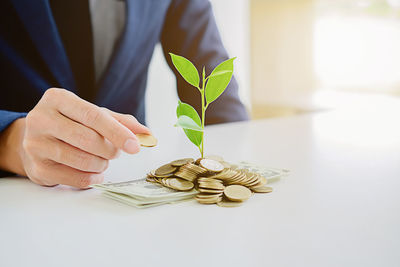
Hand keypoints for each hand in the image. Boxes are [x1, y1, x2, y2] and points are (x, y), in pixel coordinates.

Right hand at [10, 88, 149, 187]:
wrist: (35, 140)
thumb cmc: (70, 124)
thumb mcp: (93, 115)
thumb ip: (120, 122)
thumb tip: (147, 134)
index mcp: (57, 99)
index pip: (93, 116)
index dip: (118, 133)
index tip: (135, 146)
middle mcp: (41, 119)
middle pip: (88, 140)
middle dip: (110, 150)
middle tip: (116, 152)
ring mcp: (35, 145)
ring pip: (82, 161)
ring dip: (102, 164)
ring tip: (102, 159)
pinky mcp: (37, 169)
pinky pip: (75, 179)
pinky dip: (93, 178)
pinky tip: (94, 172)